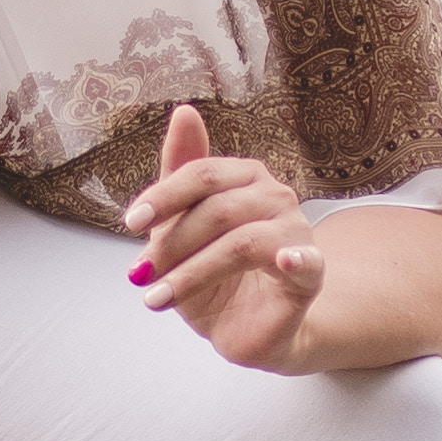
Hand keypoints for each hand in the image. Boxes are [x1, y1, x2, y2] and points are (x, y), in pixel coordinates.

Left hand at [125, 103, 328, 371]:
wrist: (247, 328)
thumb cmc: (215, 273)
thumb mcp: (183, 226)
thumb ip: (181, 174)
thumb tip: (183, 112)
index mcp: (246, 178)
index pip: (203, 173)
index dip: (164, 196)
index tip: (131, 222)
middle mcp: (276, 197)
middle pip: (217, 209)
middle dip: (172, 243)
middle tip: (142, 272)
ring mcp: (296, 234)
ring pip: (240, 242)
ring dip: (191, 274)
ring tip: (158, 298)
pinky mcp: (310, 274)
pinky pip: (307, 261)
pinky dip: (297, 257)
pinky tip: (284, 259)